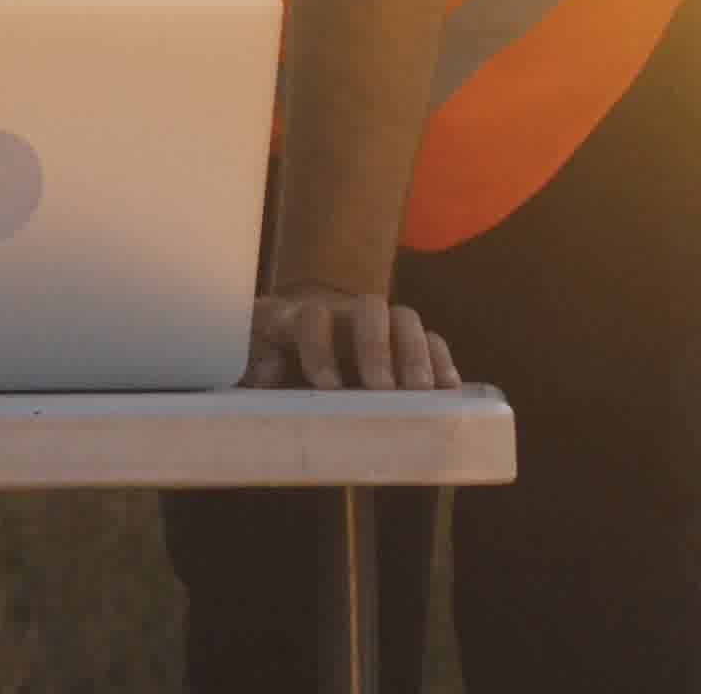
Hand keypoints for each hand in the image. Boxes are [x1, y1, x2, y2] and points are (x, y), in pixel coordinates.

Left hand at [245, 285, 459, 391]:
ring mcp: (377, 324)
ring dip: (415, 355)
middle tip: (382, 388)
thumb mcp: (251, 359)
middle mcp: (343, 313)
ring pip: (405, 320)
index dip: (319, 348)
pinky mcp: (405, 342)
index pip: (312, 317)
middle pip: (370, 308)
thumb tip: (269, 370)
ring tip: (422, 392)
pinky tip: (448, 392)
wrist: (295, 336)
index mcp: (299, 318)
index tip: (326, 385)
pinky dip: (442, 364)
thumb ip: (253, 364)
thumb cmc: (270, 355)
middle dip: (376, 347)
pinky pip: (432, 341)